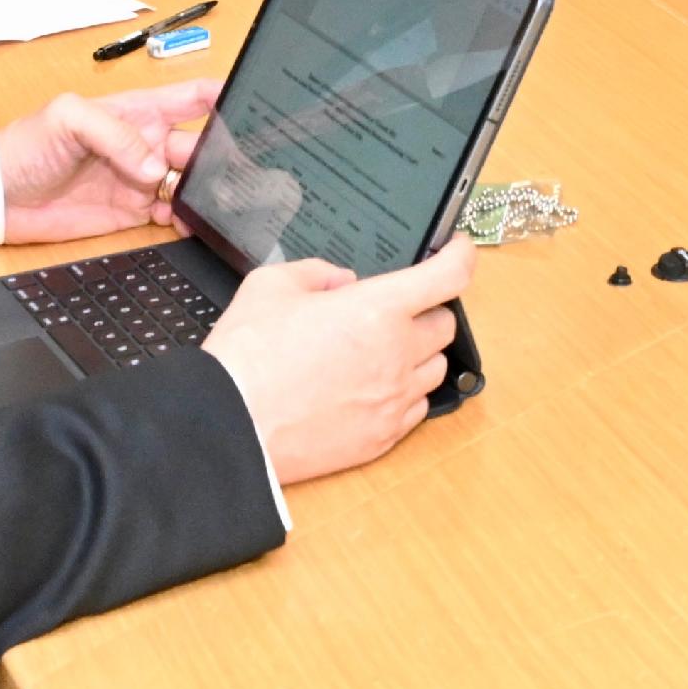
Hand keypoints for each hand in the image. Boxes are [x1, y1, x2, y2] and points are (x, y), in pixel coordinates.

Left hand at [0, 84, 222, 242]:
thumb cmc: (27, 144)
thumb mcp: (68, 119)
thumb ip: (115, 134)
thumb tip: (155, 168)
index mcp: (138, 110)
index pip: (193, 96)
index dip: (225, 97)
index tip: (253, 107)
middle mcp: (147, 143)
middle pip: (201, 145)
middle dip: (224, 156)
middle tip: (243, 173)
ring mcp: (141, 179)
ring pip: (191, 182)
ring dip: (208, 191)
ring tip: (223, 203)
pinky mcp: (132, 212)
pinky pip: (171, 214)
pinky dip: (186, 219)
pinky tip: (189, 223)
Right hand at [204, 236, 479, 482]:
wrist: (226, 427)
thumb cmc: (246, 357)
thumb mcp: (271, 286)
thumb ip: (317, 273)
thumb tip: (341, 283)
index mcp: (377, 309)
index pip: (449, 275)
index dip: (461, 255)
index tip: (457, 249)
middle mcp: (397, 354)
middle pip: (444, 324)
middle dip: (426, 310)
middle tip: (393, 310)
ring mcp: (393, 400)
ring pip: (435, 369)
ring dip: (417, 354)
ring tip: (377, 352)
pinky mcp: (382, 438)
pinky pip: (415, 408)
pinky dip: (403, 393)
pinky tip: (371, 388)